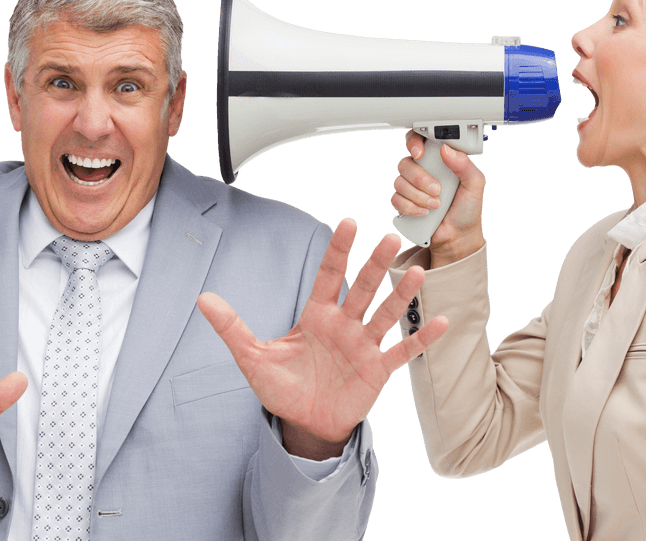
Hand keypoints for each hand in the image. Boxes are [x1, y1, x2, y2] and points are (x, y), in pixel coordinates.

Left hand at [197, 218, 447, 459]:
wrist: (304, 422)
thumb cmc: (282, 387)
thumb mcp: (252, 358)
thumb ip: (232, 327)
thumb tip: (203, 298)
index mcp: (316, 316)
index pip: (329, 275)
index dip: (339, 250)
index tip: (349, 222)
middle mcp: (344, 324)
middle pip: (362, 288)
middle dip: (375, 264)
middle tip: (391, 237)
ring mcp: (363, 345)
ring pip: (385, 314)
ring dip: (401, 295)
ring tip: (418, 273)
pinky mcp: (377, 370)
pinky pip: (403, 351)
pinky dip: (421, 339)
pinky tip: (441, 322)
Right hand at [392, 130, 485, 266]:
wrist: (458, 236)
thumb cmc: (467, 209)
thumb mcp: (475, 184)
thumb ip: (465, 165)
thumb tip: (447, 150)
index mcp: (438, 160)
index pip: (419, 141)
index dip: (414, 143)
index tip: (420, 154)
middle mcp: (422, 171)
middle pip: (405, 164)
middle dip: (420, 179)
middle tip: (437, 190)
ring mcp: (411, 187)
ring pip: (399, 183)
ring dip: (418, 197)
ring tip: (436, 205)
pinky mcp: (403, 203)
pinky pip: (396, 200)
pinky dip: (411, 208)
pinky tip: (425, 212)